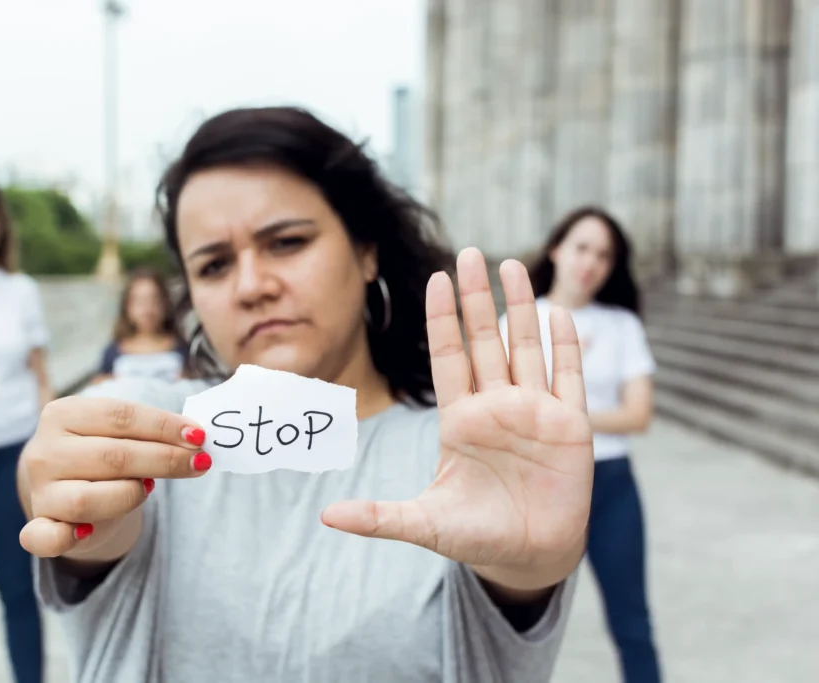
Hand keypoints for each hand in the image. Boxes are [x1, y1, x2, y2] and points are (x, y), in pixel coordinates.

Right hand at [18, 396, 210, 558]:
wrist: (66, 488)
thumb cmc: (102, 454)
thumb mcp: (119, 434)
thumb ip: (149, 432)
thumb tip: (195, 438)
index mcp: (63, 414)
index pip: (120, 416)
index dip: (164, 426)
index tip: (199, 437)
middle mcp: (45, 451)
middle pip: (113, 456)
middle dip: (164, 460)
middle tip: (200, 462)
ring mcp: (40, 491)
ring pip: (88, 499)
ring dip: (130, 495)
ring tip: (148, 488)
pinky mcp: (39, 526)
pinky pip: (45, 538)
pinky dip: (65, 537)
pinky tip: (86, 532)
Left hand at [322, 248, 592, 590]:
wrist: (527, 558)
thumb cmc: (475, 537)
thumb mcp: (423, 524)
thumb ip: (379, 517)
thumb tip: (326, 518)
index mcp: (460, 420)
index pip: (449, 357)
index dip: (443, 320)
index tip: (435, 279)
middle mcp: (497, 407)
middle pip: (487, 341)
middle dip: (478, 298)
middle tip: (470, 253)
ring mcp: (535, 412)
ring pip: (527, 348)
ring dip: (523, 308)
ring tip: (514, 266)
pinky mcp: (570, 427)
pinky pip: (568, 378)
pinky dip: (566, 347)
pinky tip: (561, 314)